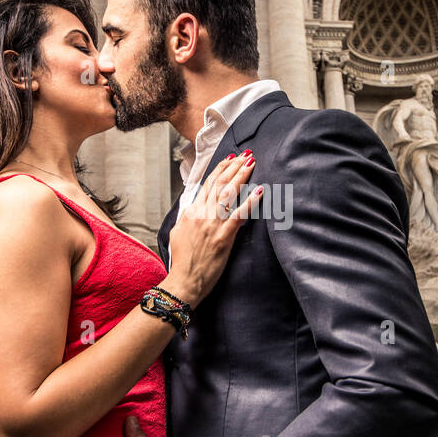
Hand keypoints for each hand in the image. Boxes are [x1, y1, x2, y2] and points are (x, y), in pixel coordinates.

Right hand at [163, 152, 262, 305]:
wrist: (184, 281)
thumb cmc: (182, 261)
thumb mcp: (178, 233)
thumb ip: (187, 217)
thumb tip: (192, 207)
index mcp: (191, 212)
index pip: (208, 184)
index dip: (221, 168)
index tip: (231, 158)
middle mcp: (201, 214)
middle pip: (220, 184)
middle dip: (234, 166)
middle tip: (247, 155)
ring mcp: (212, 225)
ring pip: (229, 194)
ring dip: (242, 176)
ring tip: (252, 163)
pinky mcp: (223, 237)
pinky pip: (238, 216)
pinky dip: (250, 202)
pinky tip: (260, 191)